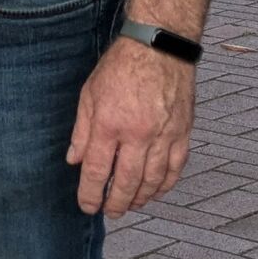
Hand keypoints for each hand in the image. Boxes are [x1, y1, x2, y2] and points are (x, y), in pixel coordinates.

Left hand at [67, 35, 194, 215]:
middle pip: (127, 182)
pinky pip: (176, 167)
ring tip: (131, 204)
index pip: (98, 171)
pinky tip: (157, 191)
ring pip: (154, 179)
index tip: (87, 206)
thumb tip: (74, 161)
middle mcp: (138, 134)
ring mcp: (164, 135)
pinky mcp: (183, 132)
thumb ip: (82, 132)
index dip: (91, 194)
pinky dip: (166, 184)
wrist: (160, 46)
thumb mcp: (89, 95)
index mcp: (110, 125)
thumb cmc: (120, 67)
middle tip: (110, 212)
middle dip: (116, 202)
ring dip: (141, 197)